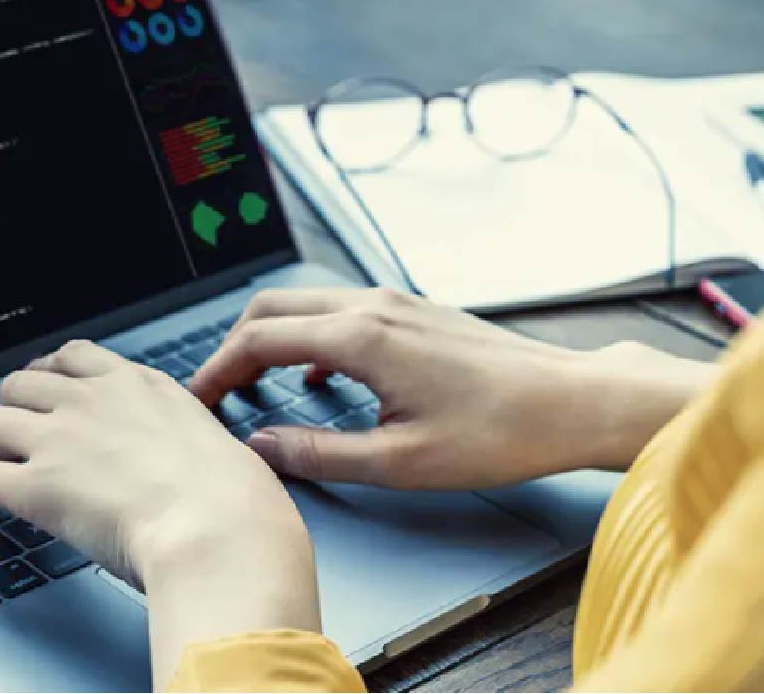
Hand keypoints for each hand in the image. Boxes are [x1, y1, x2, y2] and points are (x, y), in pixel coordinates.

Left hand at [0, 341, 320, 689]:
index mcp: (141, 385)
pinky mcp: (36, 487)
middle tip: (14, 435)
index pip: (77, 356)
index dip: (53, 375)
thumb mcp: (212, 440)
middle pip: (23, 381)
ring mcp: (62, 439)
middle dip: (14, 407)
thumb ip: (182, 436)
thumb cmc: (233, 492)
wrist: (219, 524)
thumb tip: (182, 456)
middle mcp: (96, 400)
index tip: (48, 392)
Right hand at [191, 288, 714, 488]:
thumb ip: (321, 453)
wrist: (568, 399)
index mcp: (359, 336)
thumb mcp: (401, 461)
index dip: (216, 370)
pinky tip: (320, 374)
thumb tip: (263, 446)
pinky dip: (311, 336)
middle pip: (274, 308)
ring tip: (257, 385)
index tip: (195, 401)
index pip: (258, 340)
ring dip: (272, 337)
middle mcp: (371, 305)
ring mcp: (395, 302)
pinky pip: (342, 312)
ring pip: (308, 305)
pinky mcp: (414, 312)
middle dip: (235, 347)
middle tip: (218, 393)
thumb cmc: (497, 432)